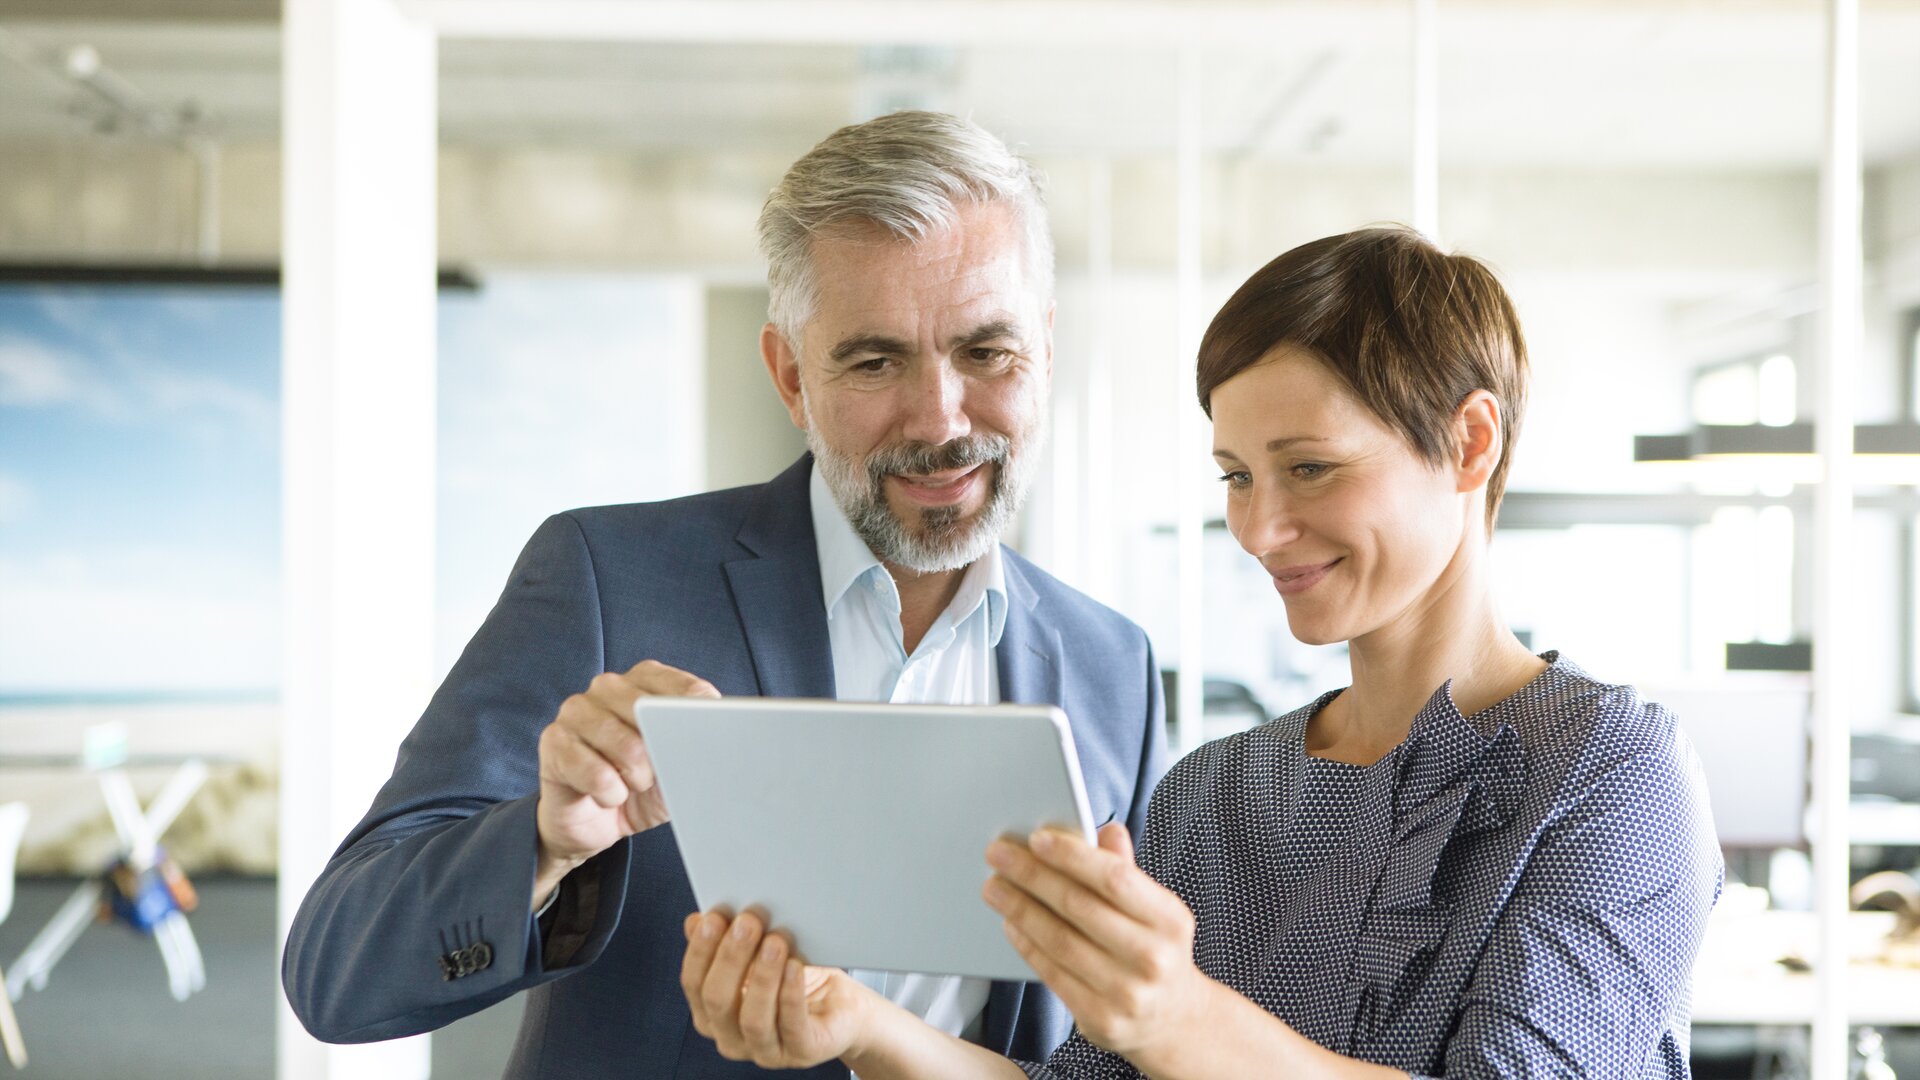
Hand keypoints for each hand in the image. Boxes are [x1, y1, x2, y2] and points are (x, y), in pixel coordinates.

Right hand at [532, 659, 718, 904]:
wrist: (594, 823)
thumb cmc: (642, 787)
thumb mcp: (679, 768)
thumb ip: (699, 746)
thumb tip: (726, 741)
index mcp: (646, 680)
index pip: (690, 691)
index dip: (703, 725)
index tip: (709, 748)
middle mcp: (610, 686)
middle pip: (656, 716)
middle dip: (664, 758)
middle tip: (655, 776)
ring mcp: (577, 709)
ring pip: (626, 745)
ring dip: (636, 779)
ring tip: (631, 786)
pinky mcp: (554, 740)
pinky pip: (595, 772)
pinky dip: (609, 794)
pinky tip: (606, 796)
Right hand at [679, 909, 875, 1068]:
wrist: (840, 1007)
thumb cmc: (795, 979)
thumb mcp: (757, 956)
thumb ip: (726, 942)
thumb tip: (696, 921)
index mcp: (713, 1015)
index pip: (694, 985)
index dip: (701, 951)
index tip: (714, 918)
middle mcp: (732, 1038)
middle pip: (718, 1001)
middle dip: (730, 958)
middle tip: (747, 923)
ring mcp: (766, 1051)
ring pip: (753, 1019)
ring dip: (762, 976)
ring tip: (775, 941)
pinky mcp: (802, 1052)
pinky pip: (792, 1026)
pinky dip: (791, 994)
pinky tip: (795, 966)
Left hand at [983, 823, 1214, 1060]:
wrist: (1173, 1020)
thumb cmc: (1156, 951)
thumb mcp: (1155, 911)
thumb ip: (1127, 871)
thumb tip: (1106, 830)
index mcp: (1170, 920)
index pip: (1114, 878)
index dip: (1072, 856)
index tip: (1036, 838)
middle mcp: (1152, 958)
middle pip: (1078, 906)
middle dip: (1032, 875)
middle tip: (998, 855)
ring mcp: (1126, 993)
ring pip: (1059, 940)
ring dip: (1019, 908)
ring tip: (995, 887)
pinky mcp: (1100, 1019)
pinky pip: (1052, 973)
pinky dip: (1026, 944)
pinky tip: (1011, 922)